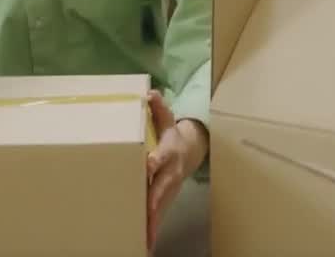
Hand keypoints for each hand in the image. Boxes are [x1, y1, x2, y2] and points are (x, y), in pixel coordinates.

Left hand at [145, 90, 208, 251]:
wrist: (189, 153)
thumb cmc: (172, 136)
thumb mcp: (167, 120)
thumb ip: (157, 109)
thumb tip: (149, 94)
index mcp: (168, 152)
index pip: (161, 156)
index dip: (154, 161)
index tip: (148, 165)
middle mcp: (170, 173)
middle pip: (161, 188)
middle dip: (154, 202)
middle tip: (146, 215)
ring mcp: (169, 188)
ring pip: (160, 207)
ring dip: (153, 223)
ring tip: (146, 240)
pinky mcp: (165, 199)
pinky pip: (158, 215)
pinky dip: (152, 229)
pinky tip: (145, 244)